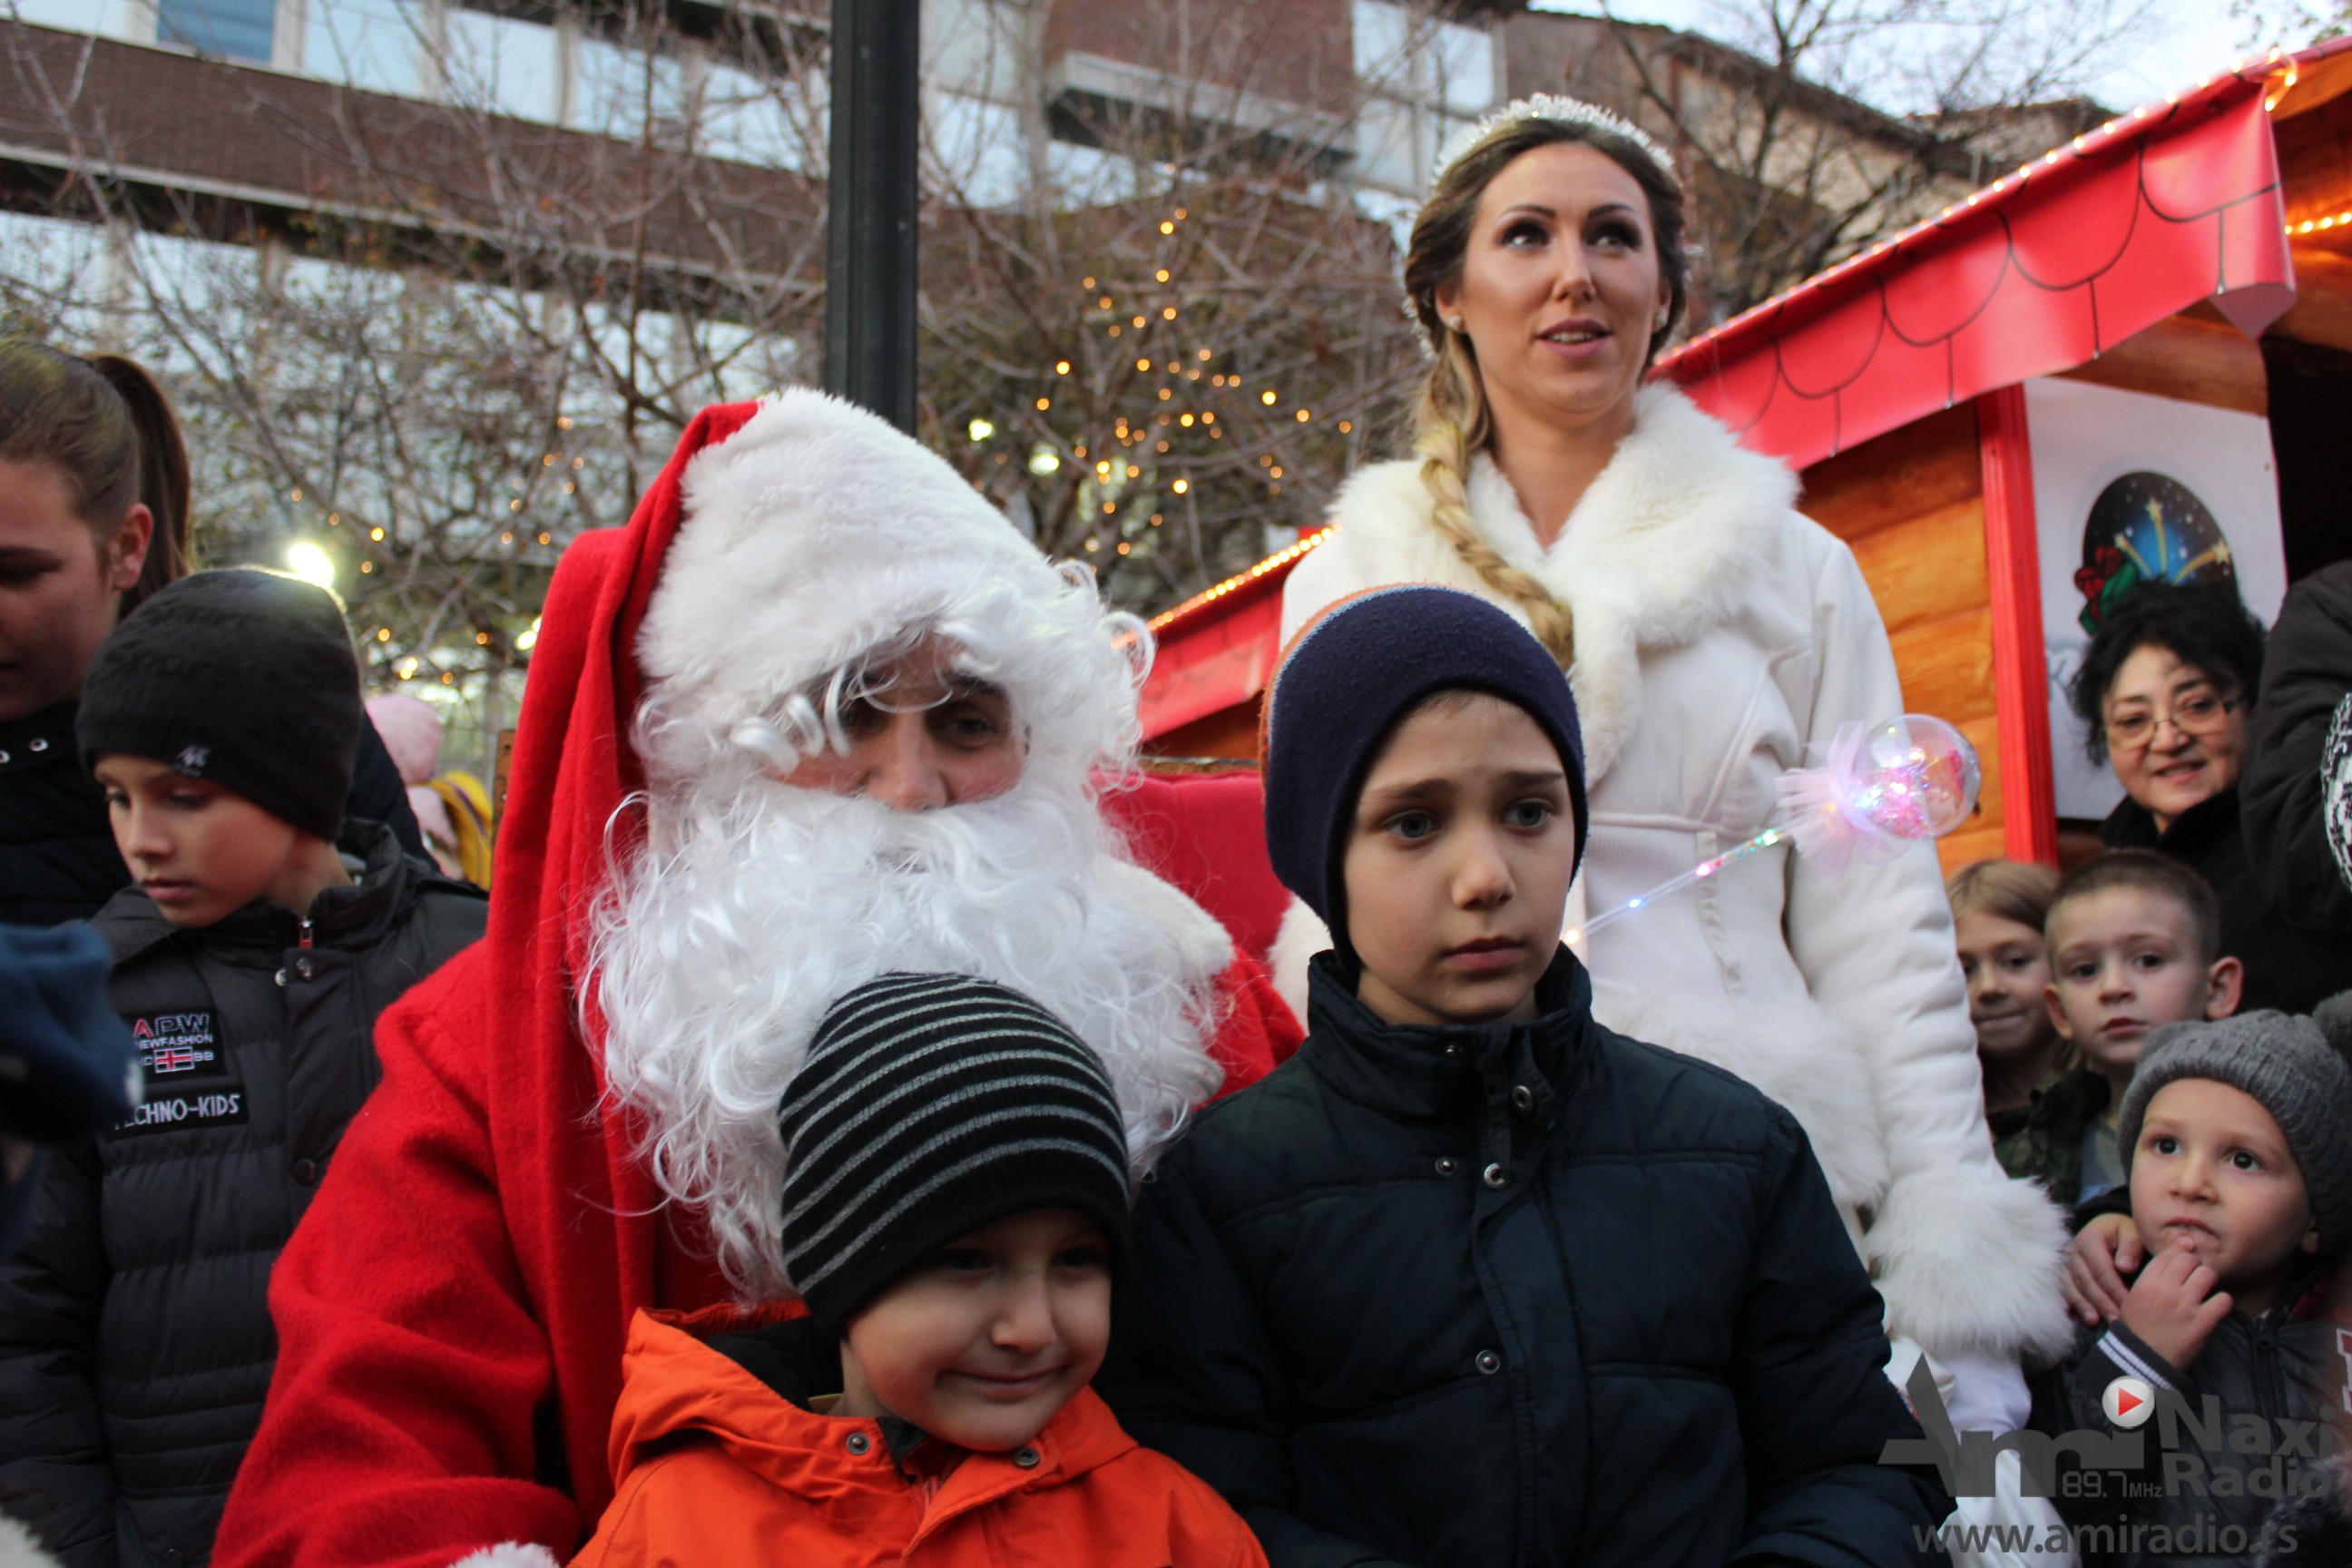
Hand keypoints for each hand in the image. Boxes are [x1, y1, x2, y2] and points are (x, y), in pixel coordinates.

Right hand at [2062, 1213, 2143, 1323]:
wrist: (2110, 1232)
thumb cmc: (2127, 1235)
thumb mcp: (2133, 1233)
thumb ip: (2132, 1247)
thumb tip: (2124, 1267)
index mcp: (2089, 1237)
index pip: (2101, 1269)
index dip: (2114, 1289)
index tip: (2129, 1306)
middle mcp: (2072, 1250)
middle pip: (2085, 1281)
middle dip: (2101, 1302)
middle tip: (2116, 1321)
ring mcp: (2065, 1263)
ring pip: (2071, 1288)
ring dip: (2084, 1307)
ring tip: (2096, 1322)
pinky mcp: (2063, 1275)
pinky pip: (2064, 1292)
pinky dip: (2071, 1306)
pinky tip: (2077, 1319)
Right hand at [2118, 1239, 2231, 1371]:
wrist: (2143, 1362)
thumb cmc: (2137, 1330)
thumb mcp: (2133, 1298)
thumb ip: (2152, 1277)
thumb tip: (2173, 1256)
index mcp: (2146, 1283)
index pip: (2168, 1254)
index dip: (2180, 1252)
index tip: (2186, 1256)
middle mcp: (2166, 1290)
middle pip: (2189, 1259)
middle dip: (2195, 1266)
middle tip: (2194, 1278)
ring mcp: (2185, 1305)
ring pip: (2207, 1274)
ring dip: (2209, 1281)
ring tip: (2205, 1291)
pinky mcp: (2203, 1322)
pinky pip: (2223, 1300)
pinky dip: (2222, 1302)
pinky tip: (2215, 1308)